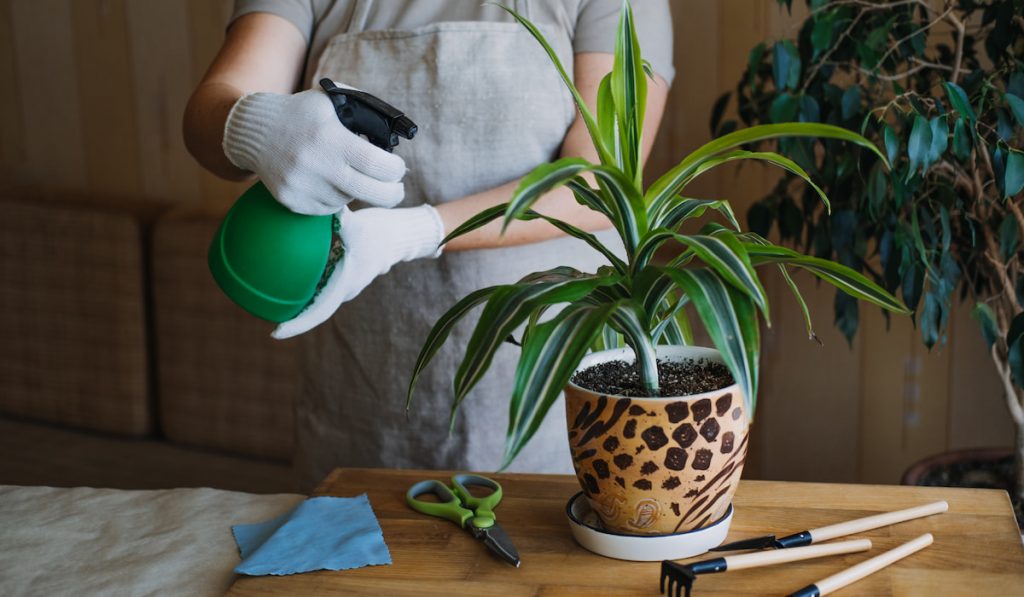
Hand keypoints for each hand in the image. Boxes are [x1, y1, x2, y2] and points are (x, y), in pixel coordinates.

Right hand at [222, 83, 405, 214]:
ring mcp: (302, 186)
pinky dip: (335, 198)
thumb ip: (364, 111)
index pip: (378, 165)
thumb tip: (394, 134)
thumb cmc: (302, 114)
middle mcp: (316, 165)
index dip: (395, 170)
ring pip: (348, 200)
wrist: (255, 131)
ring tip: (344, 172)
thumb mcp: (331, 100)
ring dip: (356, 190)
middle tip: (397, 191)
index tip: (398, 168)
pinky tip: (326, 180)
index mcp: (330, 138)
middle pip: (371, 193)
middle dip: (392, 194)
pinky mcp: (292, 201)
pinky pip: (328, 208)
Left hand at [272, 204, 444, 338]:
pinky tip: (283, 270)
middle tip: (262, 312)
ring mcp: (342, 284)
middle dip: (290, 315)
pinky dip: (302, 282)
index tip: (275, 332)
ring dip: (294, 300)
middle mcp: (342, 289)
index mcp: (344, 285)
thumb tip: (318, 206)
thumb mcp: (359, 225)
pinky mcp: (341, 275)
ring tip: (266, 295)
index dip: (297, 325)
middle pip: (313, 309)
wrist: (398, 236)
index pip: (318, 312)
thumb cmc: (380, 233)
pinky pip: (318, 283)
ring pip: (315, 297)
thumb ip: (340, 220)